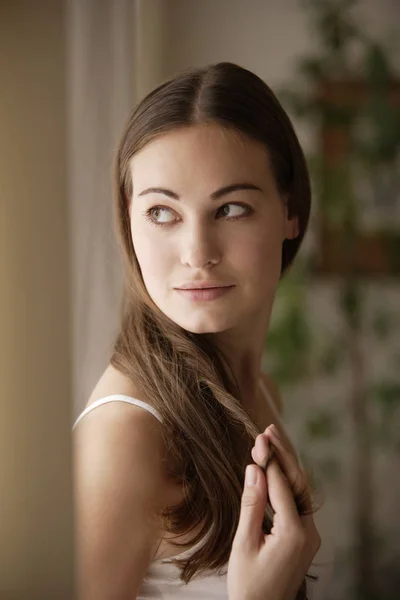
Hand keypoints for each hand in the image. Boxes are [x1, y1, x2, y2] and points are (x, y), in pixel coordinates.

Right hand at [227, 425, 320, 599]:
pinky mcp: (304, 538)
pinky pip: (295, 503)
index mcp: (294, 533)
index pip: (282, 485)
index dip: (270, 459)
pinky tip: (273, 470)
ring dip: (284, 466)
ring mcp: (309, 535)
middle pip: (297, 483)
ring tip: (270, 441)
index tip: (259, 438)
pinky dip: (284, 484)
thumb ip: (251, 504)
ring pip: (298, 491)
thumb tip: (254, 469)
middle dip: (282, 455)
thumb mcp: (244, 543)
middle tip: (268, 431)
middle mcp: (308, 532)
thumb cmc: (248, 584)